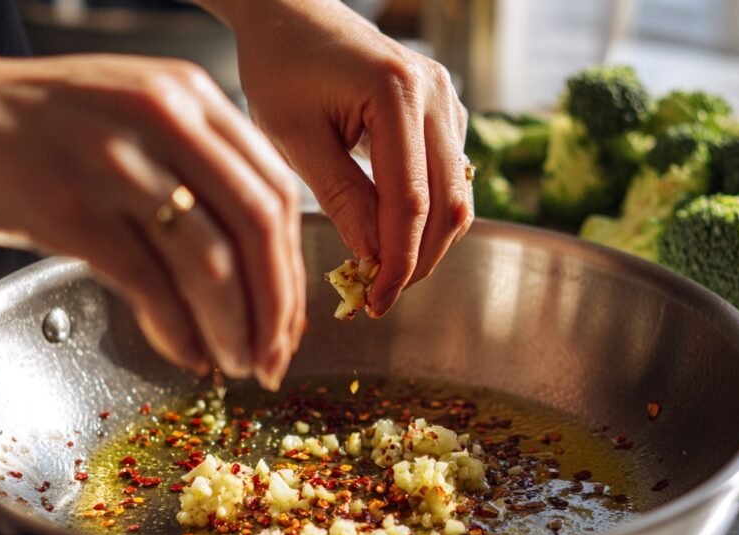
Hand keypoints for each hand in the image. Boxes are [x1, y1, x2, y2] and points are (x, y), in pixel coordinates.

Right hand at [0, 48, 302, 388]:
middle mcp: (164, 118)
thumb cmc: (45, 126)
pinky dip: (177, 329)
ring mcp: (116, 161)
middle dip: (277, 306)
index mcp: (192, 97)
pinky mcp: (69, 205)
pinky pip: (147, 281)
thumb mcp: (138, 117)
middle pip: (257, 226)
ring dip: (234, 325)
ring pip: (210, 260)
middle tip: (275, 356)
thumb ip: (200, 168)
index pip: (275, 191)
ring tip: (238, 362)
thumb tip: (255, 266)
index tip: (292, 319)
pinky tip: (187, 353)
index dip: (293, 268)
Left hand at [207, 0, 472, 316]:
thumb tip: (372, 258)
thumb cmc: (280, 68)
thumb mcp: (295, 138)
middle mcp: (436, 93)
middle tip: (381, 298)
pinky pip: (449, 176)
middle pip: (448, 203)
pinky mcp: (444, 111)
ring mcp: (447, 99)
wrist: (291, 15)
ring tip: (386, 274)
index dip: (398, 261)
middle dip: (419, 260)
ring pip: (457, 194)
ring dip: (428, 242)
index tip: (375, 301)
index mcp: (396, 93)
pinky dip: (428, 214)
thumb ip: (340, 197)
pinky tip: (393, 236)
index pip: (410, 201)